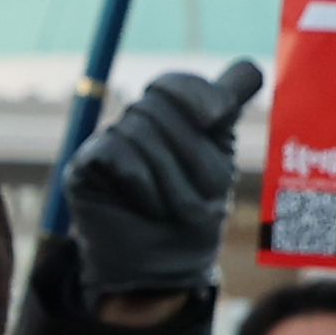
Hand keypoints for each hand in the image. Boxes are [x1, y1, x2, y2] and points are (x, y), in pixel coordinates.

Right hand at [67, 60, 262, 316]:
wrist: (160, 268)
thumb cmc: (191, 216)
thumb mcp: (218, 160)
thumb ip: (225, 111)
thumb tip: (249, 67)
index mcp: (172, 117)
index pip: (177, 84)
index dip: (197, 93)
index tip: (216, 116)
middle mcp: (138, 123)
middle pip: (159, 103)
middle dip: (187, 151)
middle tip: (195, 192)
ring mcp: (109, 142)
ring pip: (138, 128)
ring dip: (166, 175)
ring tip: (169, 206)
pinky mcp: (85, 166)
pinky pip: (114, 152)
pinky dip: (139, 179)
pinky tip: (143, 202)